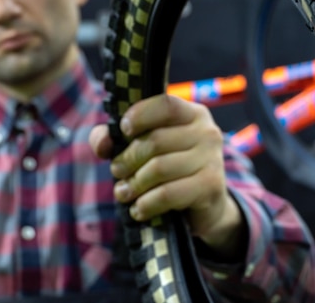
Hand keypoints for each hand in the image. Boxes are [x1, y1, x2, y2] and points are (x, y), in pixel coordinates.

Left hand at [90, 94, 245, 256]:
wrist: (206, 206)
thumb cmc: (170, 169)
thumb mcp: (143, 148)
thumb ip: (114, 138)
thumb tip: (103, 144)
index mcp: (192, 114)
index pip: (166, 105)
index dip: (140, 115)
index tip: (123, 130)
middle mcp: (207, 132)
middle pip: (155, 141)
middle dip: (128, 159)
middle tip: (117, 171)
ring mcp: (212, 159)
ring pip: (159, 168)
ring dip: (134, 184)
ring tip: (123, 192)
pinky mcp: (210, 186)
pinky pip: (168, 194)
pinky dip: (146, 204)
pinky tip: (138, 209)